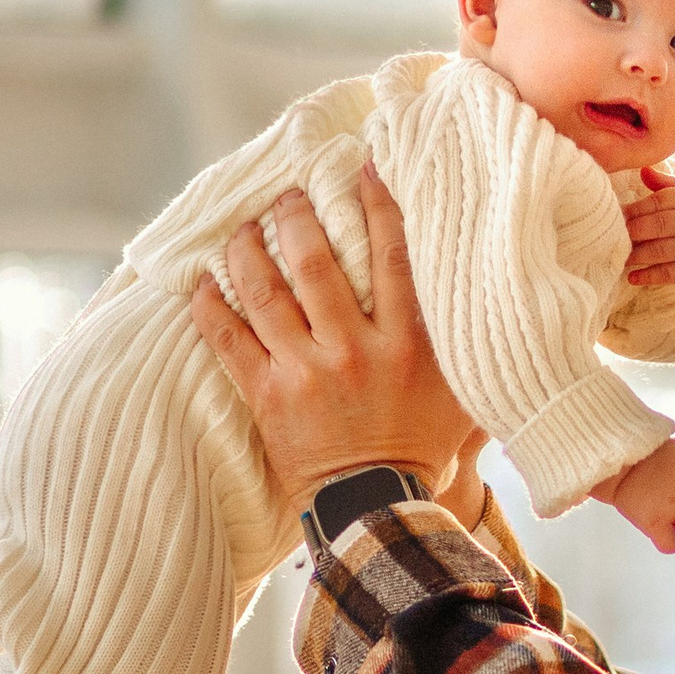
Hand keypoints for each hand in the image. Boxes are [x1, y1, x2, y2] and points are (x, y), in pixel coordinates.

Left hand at [192, 167, 487, 525]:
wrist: (378, 508)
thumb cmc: (422, 448)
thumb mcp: (461, 393)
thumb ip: (457, 342)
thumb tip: (472, 291)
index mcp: (406, 343)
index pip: (390, 255)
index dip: (375, 202)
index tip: (360, 165)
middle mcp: (354, 350)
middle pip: (317, 261)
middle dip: (297, 216)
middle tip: (287, 194)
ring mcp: (305, 373)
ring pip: (266, 292)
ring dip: (247, 250)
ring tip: (242, 227)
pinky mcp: (267, 397)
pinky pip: (228, 340)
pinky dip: (210, 306)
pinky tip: (201, 281)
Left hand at [623, 173, 674, 309]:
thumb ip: (664, 183)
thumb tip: (642, 170)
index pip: (659, 201)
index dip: (635, 209)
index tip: (617, 215)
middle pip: (659, 225)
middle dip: (634, 231)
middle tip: (614, 235)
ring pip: (662, 251)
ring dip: (637, 254)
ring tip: (620, 255)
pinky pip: (670, 274)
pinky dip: (650, 277)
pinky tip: (633, 277)